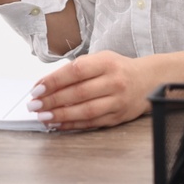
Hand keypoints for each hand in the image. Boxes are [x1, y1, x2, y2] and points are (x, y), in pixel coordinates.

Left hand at [29, 50, 183, 131]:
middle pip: (78, 93)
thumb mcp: (100, 59)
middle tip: (34, 105)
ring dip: (60, 115)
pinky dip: (72, 124)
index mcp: (106, 63)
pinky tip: (57, 123)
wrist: (149, 80)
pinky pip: (91, 122)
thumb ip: (76, 69)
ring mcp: (117, 101)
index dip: (54, 81)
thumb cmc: (117, 69)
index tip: (36, 88)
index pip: (75, 71)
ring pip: (85, 110)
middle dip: (52, 100)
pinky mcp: (118, 117)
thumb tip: (46, 84)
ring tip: (43, 116)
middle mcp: (114, 82)